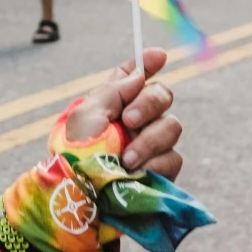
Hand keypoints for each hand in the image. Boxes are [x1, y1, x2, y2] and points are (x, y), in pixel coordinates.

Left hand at [61, 49, 181, 179]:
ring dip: (149, 140)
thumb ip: (113, 91)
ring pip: (172, 126)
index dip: (148, 62)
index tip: (158, 55)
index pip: (135, 75)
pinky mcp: (162, 170)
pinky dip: (155, 163)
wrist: (83, 196)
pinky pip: (173, 157)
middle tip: (128, 120)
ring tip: (127, 158)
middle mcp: (136, 119)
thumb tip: (140, 74)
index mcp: (113, 102)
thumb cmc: (78, 153)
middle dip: (149, 103)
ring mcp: (152, 144)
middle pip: (162, 95)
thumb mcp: (87, 116)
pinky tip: (137, 173)